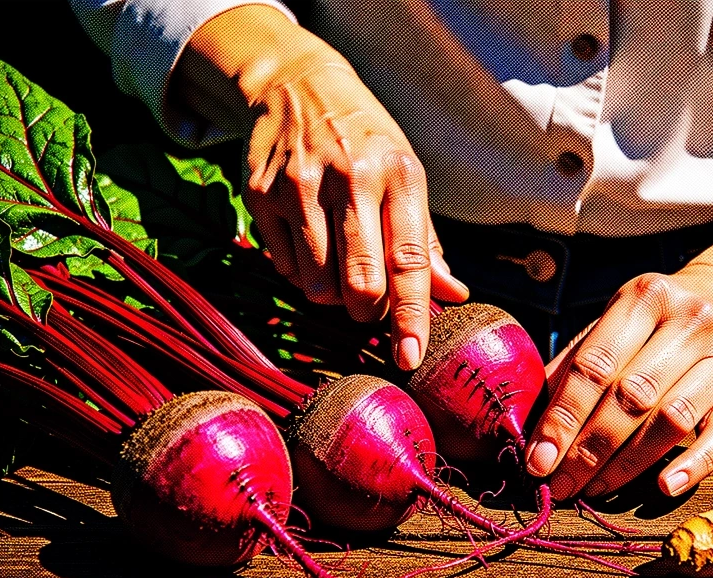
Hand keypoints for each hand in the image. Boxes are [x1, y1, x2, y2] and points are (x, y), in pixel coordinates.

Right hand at [175, 6, 467, 369]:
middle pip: (360, 285)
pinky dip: (302, 273)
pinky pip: (285, 269)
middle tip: (368, 303)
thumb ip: (425, 240)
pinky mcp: (260, 195)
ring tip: (338, 260)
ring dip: (332, 294)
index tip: (409, 358)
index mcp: (398, 174)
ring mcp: (299, 186)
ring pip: (317, 286)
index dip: (410, 317)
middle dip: (367, 312)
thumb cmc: (366, 141)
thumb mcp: (406, 175)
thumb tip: (453, 293)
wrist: (296, 84)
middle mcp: (350, 177)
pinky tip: (309, 241)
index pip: (409, 262)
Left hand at [525, 264, 712, 498]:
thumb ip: (573, 363)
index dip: (562, 417)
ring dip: (627, 463)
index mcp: (644, 297)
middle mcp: (689, 322)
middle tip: (559, 484)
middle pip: (631, 396)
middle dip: (588, 448)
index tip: (537, 458)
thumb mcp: (614, 321)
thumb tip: (525, 419)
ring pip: (671, 419)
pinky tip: (664, 486)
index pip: (595, 365)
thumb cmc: (656, 320)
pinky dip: (693, 464)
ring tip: (594, 489)